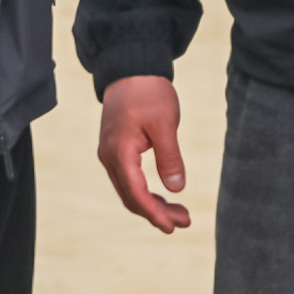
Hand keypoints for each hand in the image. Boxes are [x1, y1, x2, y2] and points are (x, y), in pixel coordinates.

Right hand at [97, 74, 190, 232]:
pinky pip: (128, 178)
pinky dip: (144, 190)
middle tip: (185, 221)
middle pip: (130, 197)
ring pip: (128, 189)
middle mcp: (109, 156)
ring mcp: (109, 152)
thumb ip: (170, 157)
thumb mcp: (165, 123)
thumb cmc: (148, 92)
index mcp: (120, 151)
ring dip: (151, 204)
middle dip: (156, 213)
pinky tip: (163, 194)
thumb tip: (176, 189)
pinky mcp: (115, 147)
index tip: (173, 227)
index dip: (154, 214)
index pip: (135, 194)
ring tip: (179, 212)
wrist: (130, 67)